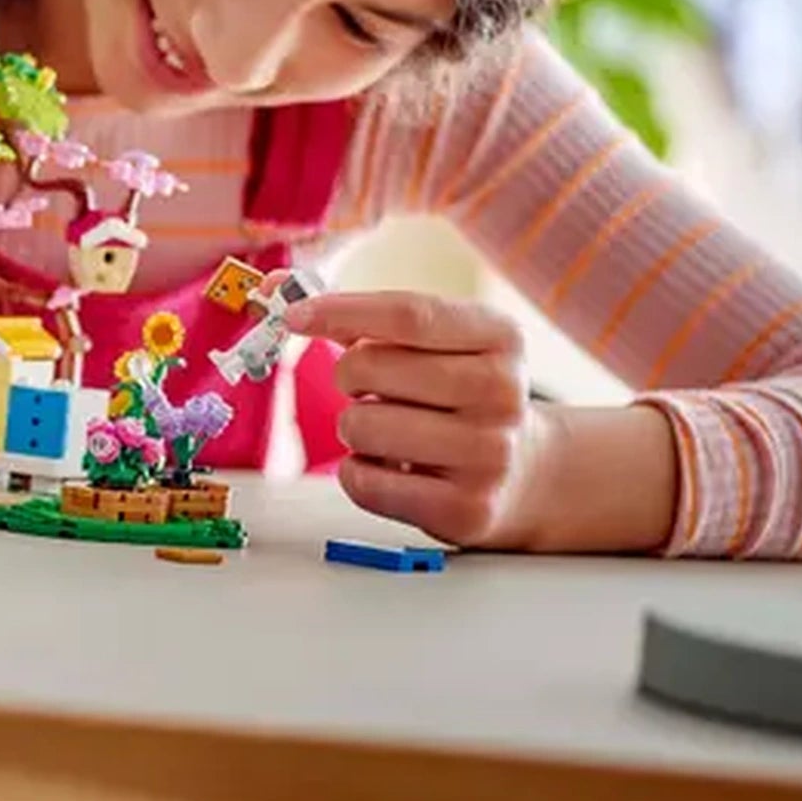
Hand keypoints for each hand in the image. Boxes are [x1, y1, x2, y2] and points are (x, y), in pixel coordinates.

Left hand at [283, 290, 552, 550]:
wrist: (525, 472)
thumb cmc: (456, 394)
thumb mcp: (435, 344)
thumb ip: (359, 317)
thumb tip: (277, 289)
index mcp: (500, 337)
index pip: (408, 314)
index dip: (341, 310)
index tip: (293, 315)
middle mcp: (503, 393)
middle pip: (373, 367)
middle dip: (348, 375)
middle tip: (368, 388)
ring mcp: (489, 456)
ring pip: (360, 426)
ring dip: (354, 427)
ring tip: (390, 430)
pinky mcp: (465, 510)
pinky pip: (363, 483)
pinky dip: (358, 472)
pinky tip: (392, 467)